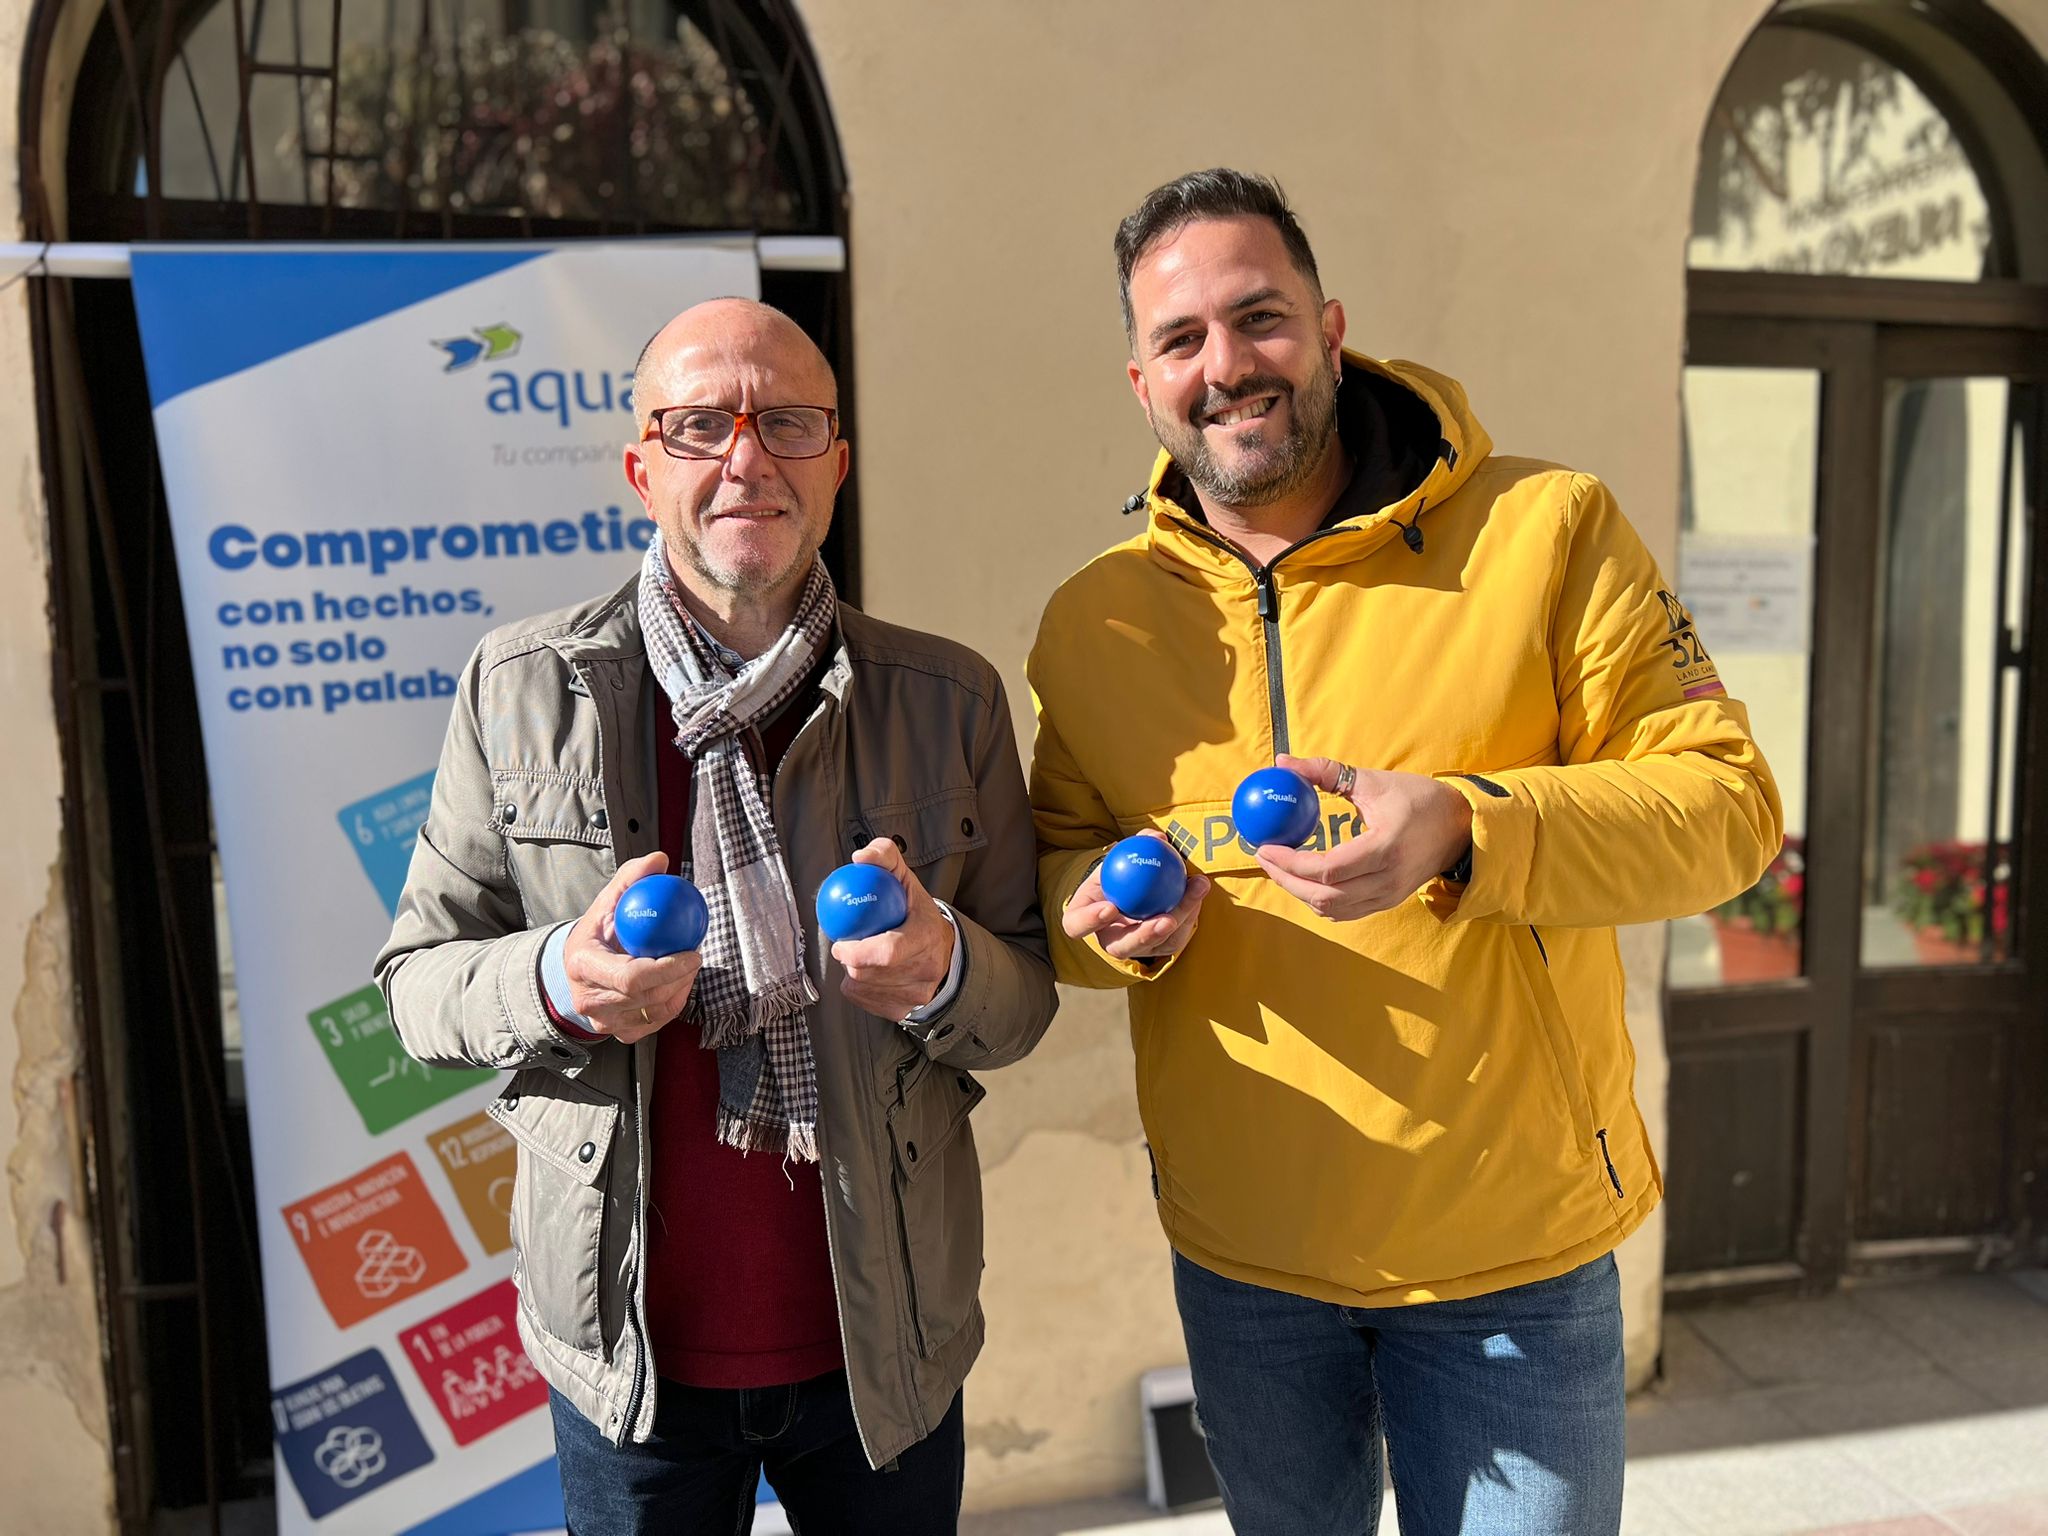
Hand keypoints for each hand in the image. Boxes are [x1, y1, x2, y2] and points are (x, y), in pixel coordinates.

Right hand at [561, 851, 702, 1043]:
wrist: (573, 967)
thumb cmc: (595, 933)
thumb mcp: (607, 902)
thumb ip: (631, 878)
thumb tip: (659, 860)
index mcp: (583, 966)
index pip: (631, 977)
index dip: (667, 969)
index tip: (692, 952)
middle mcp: (589, 999)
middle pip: (647, 997)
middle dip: (680, 978)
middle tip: (696, 955)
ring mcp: (603, 1021)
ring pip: (655, 1013)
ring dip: (681, 989)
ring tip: (690, 966)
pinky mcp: (617, 1033)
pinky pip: (655, 1023)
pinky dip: (673, 1004)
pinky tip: (680, 983)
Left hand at [831, 838, 955, 1018]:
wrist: (944, 952)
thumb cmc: (914, 912)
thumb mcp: (904, 879)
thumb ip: (884, 858)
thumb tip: (860, 858)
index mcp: (927, 938)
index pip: (888, 952)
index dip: (857, 952)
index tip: (840, 944)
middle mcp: (926, 971)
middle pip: (870, 974)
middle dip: (850, 962)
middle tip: (845, 947)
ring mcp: (916, 996)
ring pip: (864, 989)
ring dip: (853, 973)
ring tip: (860, 956)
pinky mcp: (904, 1011)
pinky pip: (865, 1001)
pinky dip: (858, 987)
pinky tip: (867, 973)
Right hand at [1062, 830, 1210, 962]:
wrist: (1130, 888)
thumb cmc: (1117, 870)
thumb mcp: (1117, 856)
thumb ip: (1134, 846)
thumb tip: (1156, 837)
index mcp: (1082, 919)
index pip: (1077, 925)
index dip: (1090, 921)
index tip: (1110, 907)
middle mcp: (1108, 940)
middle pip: (1123, 947)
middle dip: (1145, 936)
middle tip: (1166, 920)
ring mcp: (1134, 949)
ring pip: (1157, 944)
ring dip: (1180, 918)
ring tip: (1196, 890)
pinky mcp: (1158, 950)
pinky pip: (1176, 938)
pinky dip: (1190, 914)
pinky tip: (1199, 890)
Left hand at [1255, 754, 1472, 922]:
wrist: (1460, 829)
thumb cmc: (1419, 799)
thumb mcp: (1373, 781)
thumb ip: (1326, 772)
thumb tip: (1282, 762)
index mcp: (1386, 847)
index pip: (1328, 869)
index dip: (1290, 863)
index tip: (1265, 846)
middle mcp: (1388, 879)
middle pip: (1324, 896)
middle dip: (1286, 879)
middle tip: (1263, 856)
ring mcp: (1388, 895)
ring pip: (1331, 909)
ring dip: (1299, 891)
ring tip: (1279, 867)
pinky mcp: (1387, 902)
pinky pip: (1344, 912)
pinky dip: (1318, 899)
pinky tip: (1304, 879)